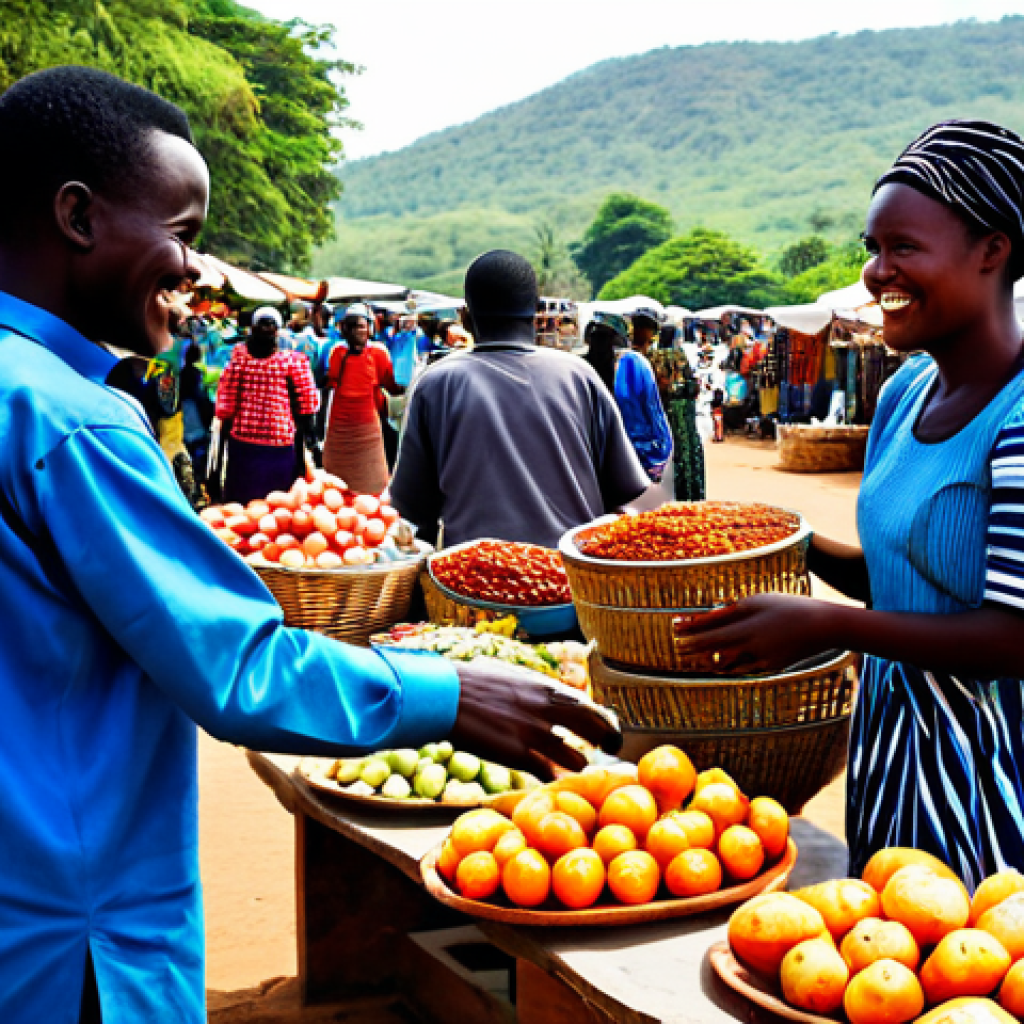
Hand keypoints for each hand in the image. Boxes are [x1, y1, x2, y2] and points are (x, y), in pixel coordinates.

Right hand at [450, 660, 621, 779]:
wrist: (446, 694)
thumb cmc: (472, 682)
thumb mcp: (512, 676)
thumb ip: (535, 689)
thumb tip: (550, 696)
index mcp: (545, 688)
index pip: (590, 706)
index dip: (605, 722)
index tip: (609, 732)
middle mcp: (546, 709)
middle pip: (593, 730)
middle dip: (606, 743)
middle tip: (609, 752)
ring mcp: (534, 733)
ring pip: (575, 759)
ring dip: (576, 766)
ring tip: (572, 768)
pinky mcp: (517, 755)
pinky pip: (547, 775)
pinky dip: (551, 779)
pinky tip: (549, 780)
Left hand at [674, 594, 836, 675]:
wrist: (823, 627)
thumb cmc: (788, 607)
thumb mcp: (758, 602)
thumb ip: (732, 611)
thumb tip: (710, 616)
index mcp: (747, 627)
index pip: (710, 632)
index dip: (691, 631)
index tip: (675, 629)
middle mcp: (751, 646)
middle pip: (714, 649)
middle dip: (694, 648)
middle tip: (677, 648)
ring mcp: (761, 659)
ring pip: (727, 663)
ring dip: (709, 660)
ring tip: (694, 658)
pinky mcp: (770, 667)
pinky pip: (743, 668)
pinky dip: (729, 666)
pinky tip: (718, 664)